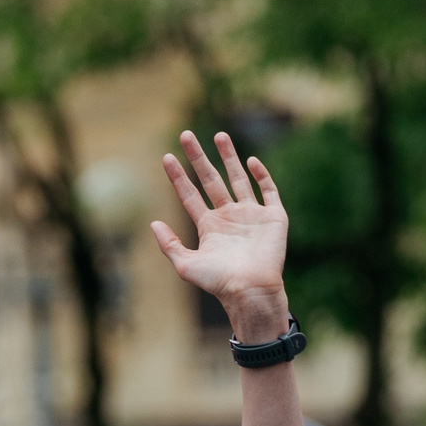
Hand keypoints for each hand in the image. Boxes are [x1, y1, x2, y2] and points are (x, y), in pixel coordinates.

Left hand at [151, 130, 288, 336]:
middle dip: (198, 157)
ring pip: (238, 179)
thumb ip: (169, 245)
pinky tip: (251, 161)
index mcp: (209, 227)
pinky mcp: (273, 217)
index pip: (189, 195)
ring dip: (229, 157)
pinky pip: (268, 191)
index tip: (166, 157)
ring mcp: (251, 215)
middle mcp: (229, 217)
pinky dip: (261, 175)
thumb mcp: (186, 265)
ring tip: (219, 134)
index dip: (177, 176)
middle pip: (210, 179)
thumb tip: (153, 223)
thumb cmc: (219, 283)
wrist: (251, 291)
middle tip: (185, 134)